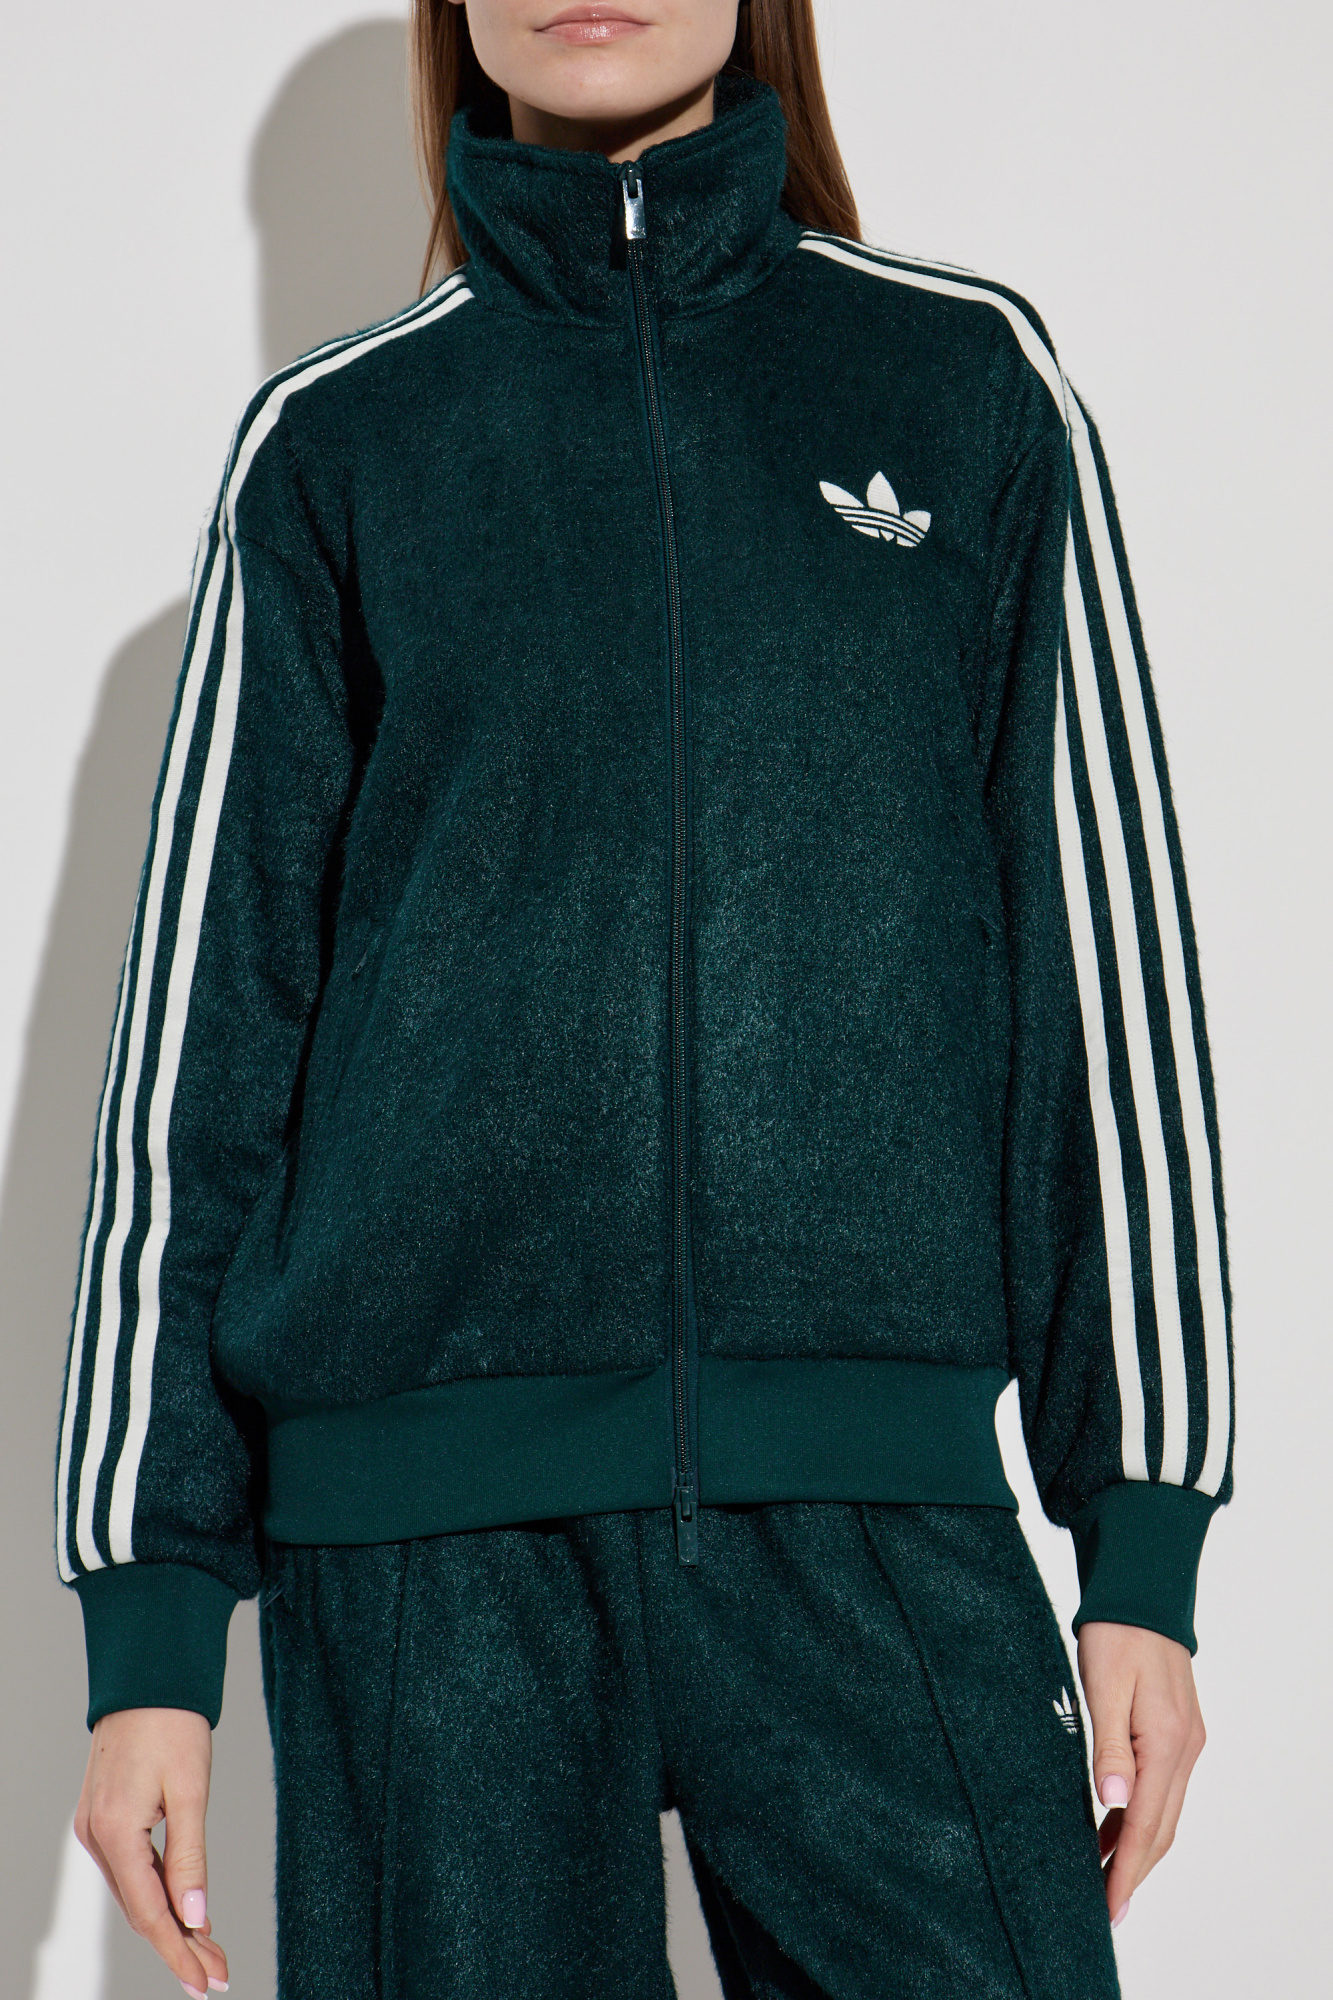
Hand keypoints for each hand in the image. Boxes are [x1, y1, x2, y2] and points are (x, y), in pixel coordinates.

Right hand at [74, 1707, 228, 1994]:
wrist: (147, 1678)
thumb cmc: (172, 1724)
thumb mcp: (191, 1791)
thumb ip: (191, 1859)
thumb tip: (196, 1917)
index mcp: (114, 1832)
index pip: (151, 1914)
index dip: (180, 1953)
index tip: (209, 1983)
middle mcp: (96, 1836)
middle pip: (141, 1910)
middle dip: (180, 1945)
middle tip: (219, 1972)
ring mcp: (94, 1828)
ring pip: (134, 1893)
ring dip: (170, 1922)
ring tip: (208, 1948)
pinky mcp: (102, 1818)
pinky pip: (130, 1869)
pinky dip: (156, 1892)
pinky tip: (181, 1907)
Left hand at [1076, 1621, 1205, 1930]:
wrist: (1142, 1595)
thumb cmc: (1116, 1634)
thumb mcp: (1104, 1687)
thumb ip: (1109, 1748)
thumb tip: (1115, 1804)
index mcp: (1165, 1742)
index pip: (1148, 1824)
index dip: (1126, 1870)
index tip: (1109, 1907)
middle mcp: (1184, 1749)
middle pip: (1162, 1829)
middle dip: (1134, 1872)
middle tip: (1104, 1908)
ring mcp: (1185, 1743)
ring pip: (1165, 1813)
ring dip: (1136, 1848)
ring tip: (1101, 1878)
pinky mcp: (1177, 1734)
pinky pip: (1162, 1789)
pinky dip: (1140, 1817)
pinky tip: (1111, 1828)